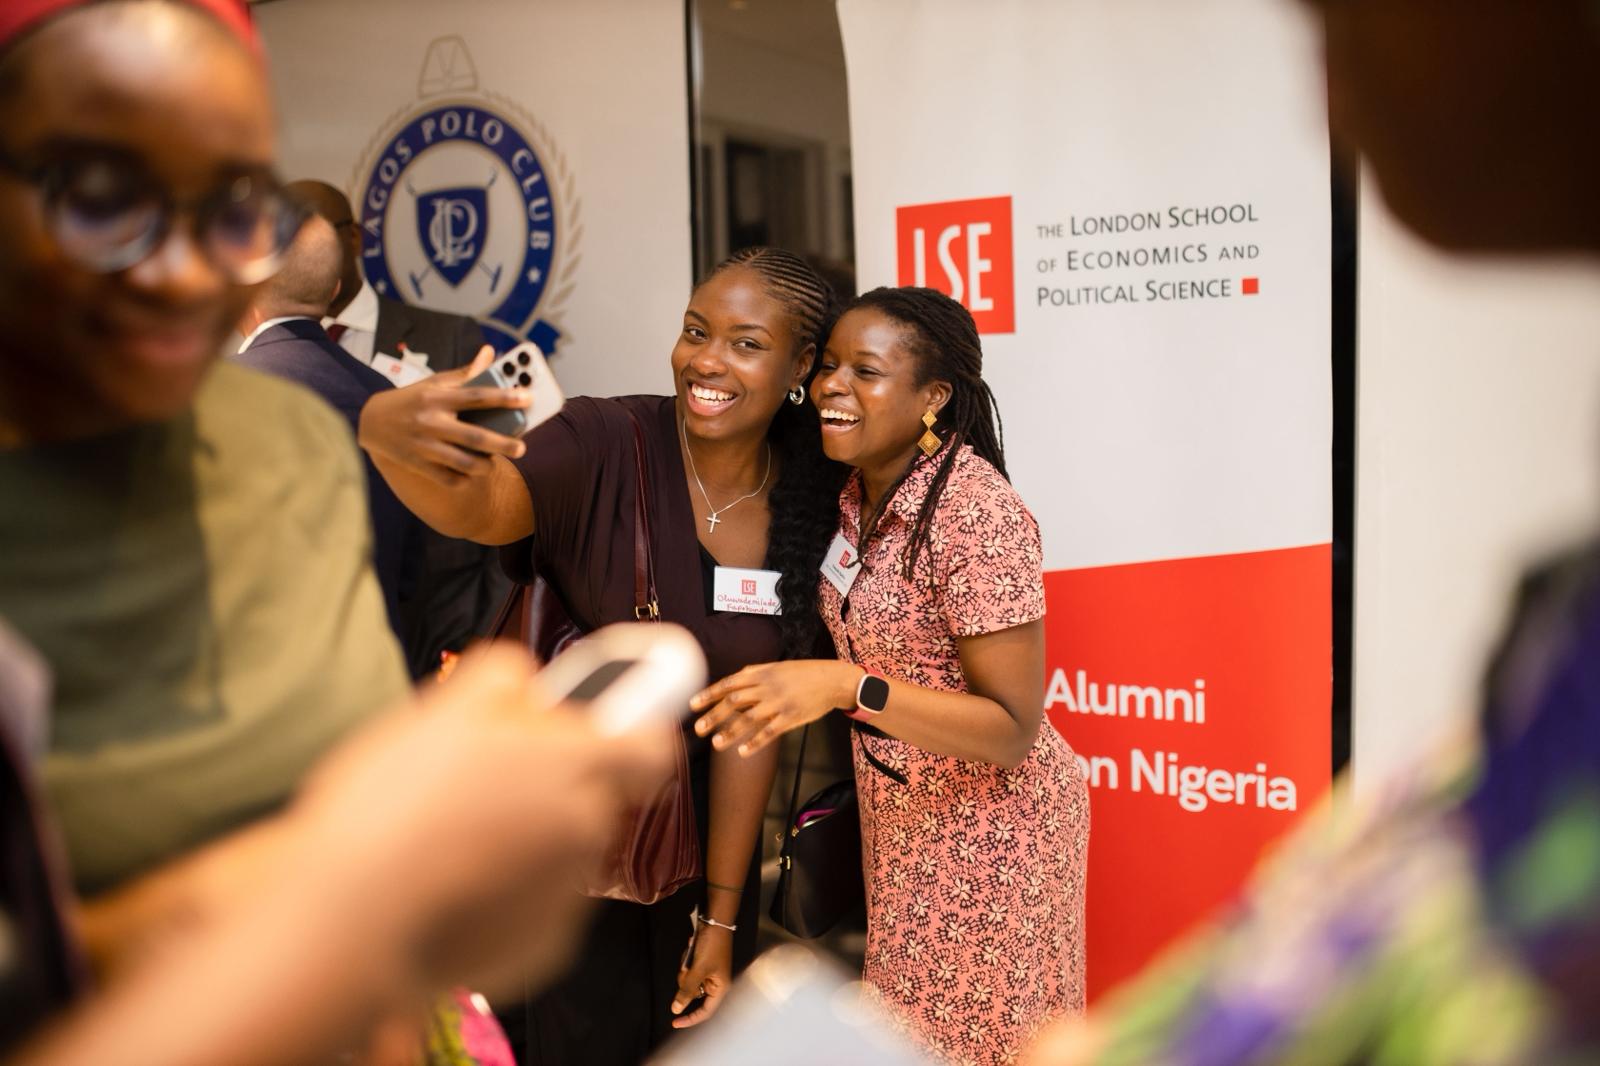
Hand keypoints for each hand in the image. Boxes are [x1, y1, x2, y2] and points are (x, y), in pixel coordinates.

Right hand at [292, 642, 674, 998]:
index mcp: (575, 766)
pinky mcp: (541, 950)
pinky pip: (534, 905)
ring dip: (522, 840)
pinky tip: (445, 884)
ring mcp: (568, 897)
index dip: (634, 732)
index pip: (652, 746)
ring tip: (446, 838)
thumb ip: (504, 677)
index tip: (606, 728)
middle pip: (591, 797)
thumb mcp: (445, 708)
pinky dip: (501, 894)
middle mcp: (586, 832)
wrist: (346, 920)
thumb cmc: (392, 806)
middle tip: (481, 782)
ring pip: (558, 851)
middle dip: (549, 786)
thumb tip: (527, 685)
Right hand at [357, 345, 533, 486]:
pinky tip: (471, 474)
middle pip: (474, 436)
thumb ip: (465, 372)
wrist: (370, 420)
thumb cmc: (412, 399)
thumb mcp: (434, 382)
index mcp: (438, 397)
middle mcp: (432, 421)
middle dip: (502, 444)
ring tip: (494, 463)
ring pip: (462, 462)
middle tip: (522, 448)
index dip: (504, 397)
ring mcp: (424, 445)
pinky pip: (446, 478)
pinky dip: (462, 479)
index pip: (476, 396)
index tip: (527, 398)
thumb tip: (490, 352)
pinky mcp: (417, 464)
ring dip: (484, 466)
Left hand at [670, 922, 732, 1027]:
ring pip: (688, 983)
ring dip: (685, 970)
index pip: (705, 1012)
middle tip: (687, 968)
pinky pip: (689, 971)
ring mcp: (708, 974)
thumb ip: (687, 990)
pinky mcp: (701, 965)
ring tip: (690, 956)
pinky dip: (686, 963)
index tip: (674, 1023)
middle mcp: (715, 984)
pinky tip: (690, 950)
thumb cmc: (712, 946)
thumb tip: (676, 1009)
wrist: (714, 922)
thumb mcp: (698, 969)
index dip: (690, 1019)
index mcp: (720, 988)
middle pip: (694, 995)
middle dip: (686, 982)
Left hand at [690, 660, 860, 756]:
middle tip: (698, 728)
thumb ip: (754, 673)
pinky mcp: (791, 718)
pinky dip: (755, 742)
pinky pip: (770, 732)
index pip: (729, 684)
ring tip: (716, 744)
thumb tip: (733, 679)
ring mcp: (779, 703)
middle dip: (714, 715)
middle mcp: (767, 688)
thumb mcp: (776, 667)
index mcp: (762, 673)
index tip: (693, 704)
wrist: (832, 680)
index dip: (709, 694)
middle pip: (735, 702)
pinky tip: (742, 752)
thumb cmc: (803, 673)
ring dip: (731, 732)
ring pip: (750, 719)